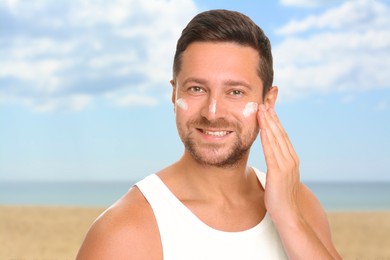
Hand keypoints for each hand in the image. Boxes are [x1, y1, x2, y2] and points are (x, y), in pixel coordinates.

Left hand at [257, 104, 300, 222]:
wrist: (288, 214)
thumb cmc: (280, 198)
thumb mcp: (280, 178)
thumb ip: (277, 166)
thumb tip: (272, 160)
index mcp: (291, 160)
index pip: (283, 136)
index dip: (275, 123)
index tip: (268, 110)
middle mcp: (291, 159)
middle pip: (280, 134)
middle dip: (271, 118)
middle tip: (264, 103)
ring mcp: (286, 164)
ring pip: (276, 138)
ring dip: (268, 123)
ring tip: (261, 110)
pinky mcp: (278, 171)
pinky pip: (271, 150)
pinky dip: (266, 137)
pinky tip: (262, 128)